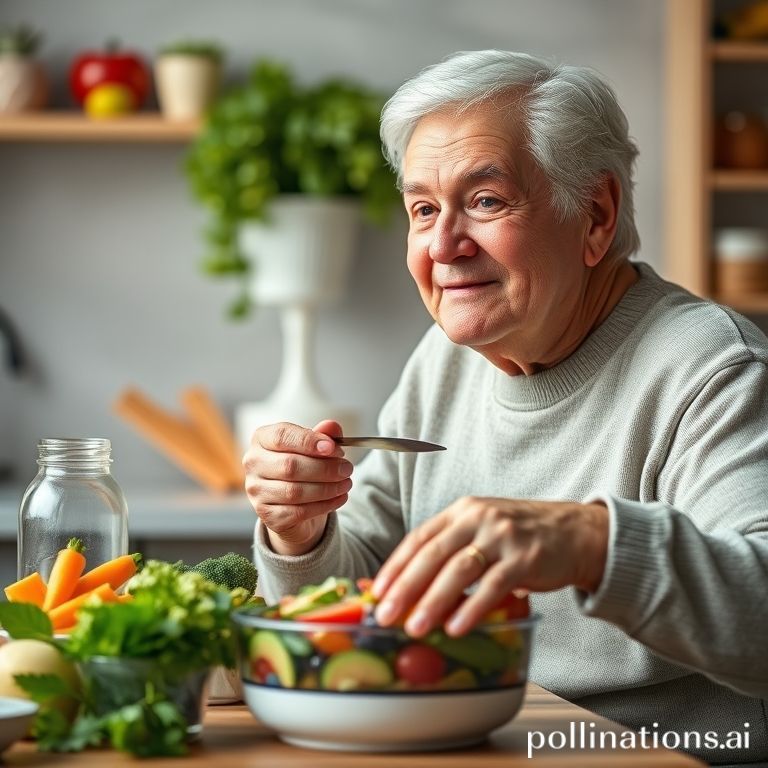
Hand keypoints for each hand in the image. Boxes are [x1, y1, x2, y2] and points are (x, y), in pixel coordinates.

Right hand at [243, 420, 353, 555]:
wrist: (291, 503)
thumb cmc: (302, 467)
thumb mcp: (313, 447)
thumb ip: (323, 435)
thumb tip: (332, 426)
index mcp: (262, 438)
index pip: (282, 436)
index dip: (309, 442)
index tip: (334, 448)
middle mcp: (253, 463)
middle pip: (290, 465)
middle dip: (325, 468)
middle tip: (347, 468)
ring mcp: (257, 491)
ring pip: (295, 491)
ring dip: (327, 488)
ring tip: (346, 483)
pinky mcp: (267, 515)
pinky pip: (299, 512)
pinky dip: (324, 505)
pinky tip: (339, 498)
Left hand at [371, 496, 608, 636]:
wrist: (575, 532)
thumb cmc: (520, 537)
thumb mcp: (482, 531)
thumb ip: (451, 551)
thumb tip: (411, 590)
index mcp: (462, 511)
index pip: (419, 537)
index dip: (396, 565)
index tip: (376, 591)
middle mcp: (478, 517)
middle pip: (433, 553)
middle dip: (406, 587)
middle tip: (386, 615)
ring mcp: (502, 536)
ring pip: (459, 569)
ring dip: (433, 601)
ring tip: (415, 627)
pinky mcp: (526, 557)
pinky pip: (493, 586)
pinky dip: (473, 608)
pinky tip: (457, 627)